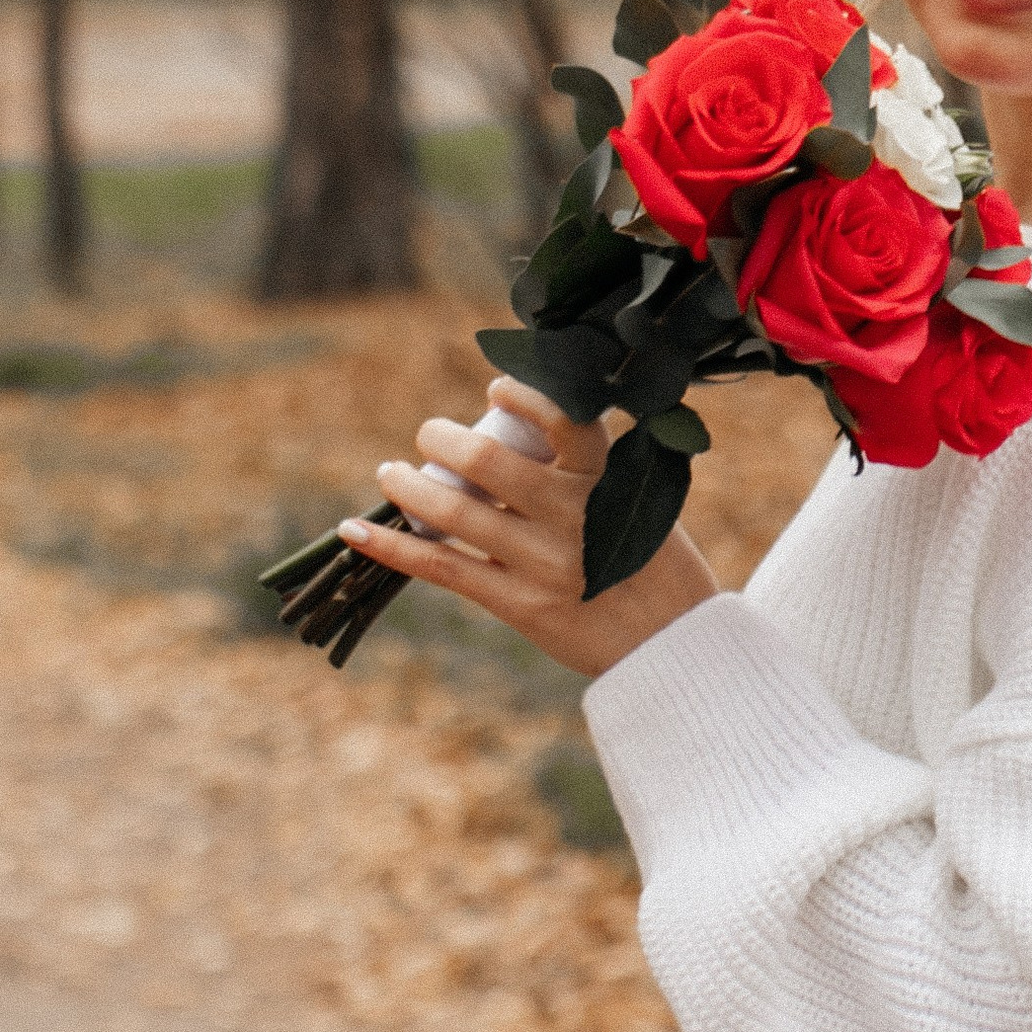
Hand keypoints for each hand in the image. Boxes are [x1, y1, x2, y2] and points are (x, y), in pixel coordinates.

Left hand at [340, 378, 717, 678]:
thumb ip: (588, 473)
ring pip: (455, 512)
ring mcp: (544, 562)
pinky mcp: (520, 604)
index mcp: (608, 482)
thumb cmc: (654, 566)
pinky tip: (356, 529)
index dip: (525, 397)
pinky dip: (391, 546)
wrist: (674, 645)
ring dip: (408, 485)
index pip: (566, 423)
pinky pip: (443, 567)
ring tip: (390, 473)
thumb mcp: (639, 504)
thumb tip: (514, 434)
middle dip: (442, 439)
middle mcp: (574, 516)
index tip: (494, 386)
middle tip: (427, 434)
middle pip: (488, 461)